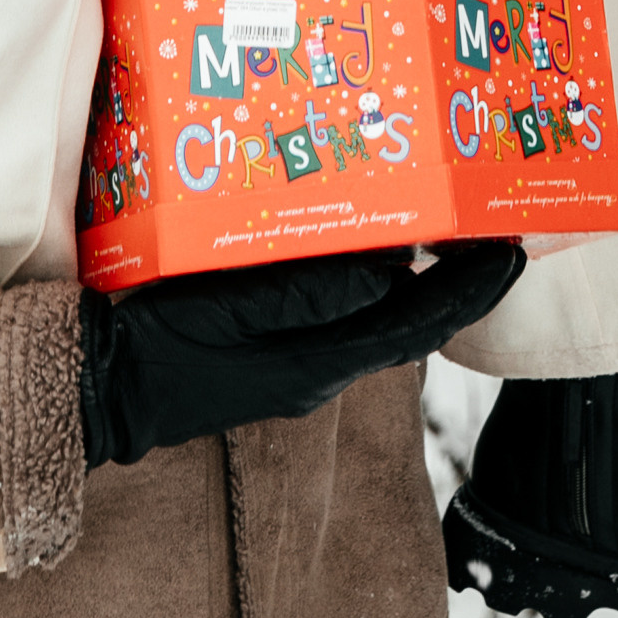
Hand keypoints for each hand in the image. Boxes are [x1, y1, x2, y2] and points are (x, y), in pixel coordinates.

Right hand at [77, 240, 523, 467]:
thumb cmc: (160, 345)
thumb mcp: (228, 309)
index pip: (415, 328)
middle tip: (495, 229)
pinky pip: (345, 317)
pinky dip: (374, 283)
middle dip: (456, 280)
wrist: (105, 390)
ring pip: (380, 319)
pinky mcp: (278, 355)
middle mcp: (319, 372)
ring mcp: (299, 367)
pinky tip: (374, 248)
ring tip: (451, 228)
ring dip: (420, 279)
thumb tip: (388, 272)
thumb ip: (305, 294)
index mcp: (316, 366)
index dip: (468, 292)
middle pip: (408, 323)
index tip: (512, 255)